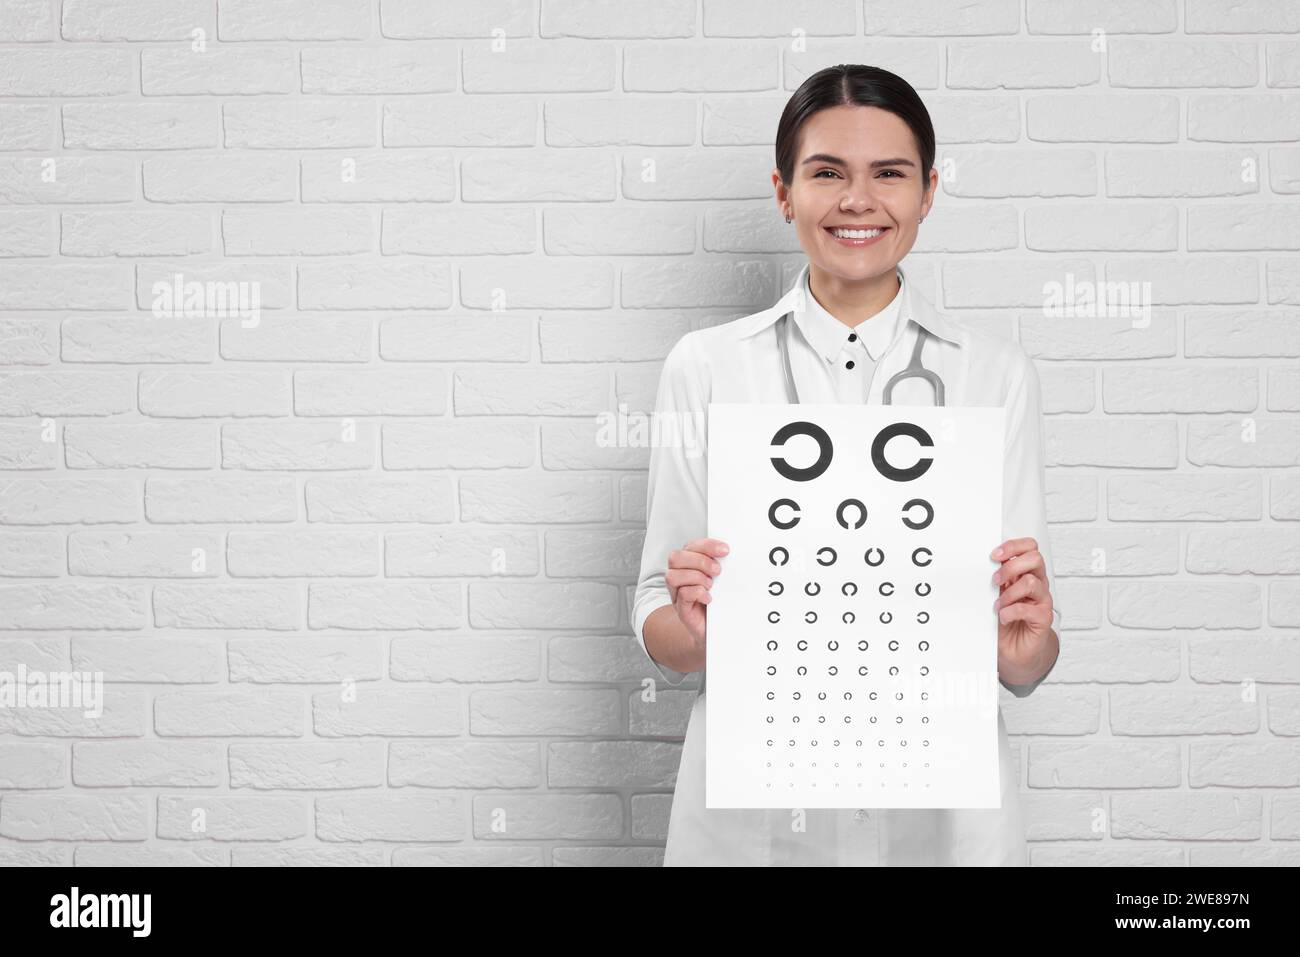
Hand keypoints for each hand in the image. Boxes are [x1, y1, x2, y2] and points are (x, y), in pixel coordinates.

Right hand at [666, 537, 728, 647]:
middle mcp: (679, 577)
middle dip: (700, 561)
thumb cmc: (717, 602)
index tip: (725, 550)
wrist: (716, 629)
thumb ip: (720, 564)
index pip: (690, 546)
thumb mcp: (720, 580)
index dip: (707, 545)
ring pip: (672, 576)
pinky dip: (698, 593)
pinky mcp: (681, 609)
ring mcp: (677, 593)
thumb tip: (728, 552)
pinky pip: (682, 594)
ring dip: (696, 577)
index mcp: (688, 565)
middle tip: (717, 571)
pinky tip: (709, 598)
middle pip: (675, 557)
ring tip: (711, 585)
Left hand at [990, 537, 1054, 684]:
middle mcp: (1037, 584)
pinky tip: (1004, 618)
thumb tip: (982, 564)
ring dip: (1009, 593)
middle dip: (1010, 567)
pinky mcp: (1043, 618)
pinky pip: (1030, 609)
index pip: (1029, 547)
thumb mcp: (996, 595)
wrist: (1015, 650)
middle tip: (995, 581)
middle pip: (1035, 559)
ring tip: (998, 605)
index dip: (1013, 546)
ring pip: (1032, 582)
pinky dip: (1011, 612)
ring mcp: (1042, 601)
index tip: (993, 556)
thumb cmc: (1006, 620)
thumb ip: (996, 579)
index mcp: (1025, 573)